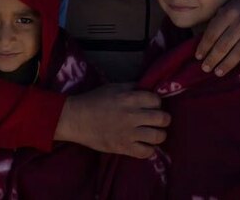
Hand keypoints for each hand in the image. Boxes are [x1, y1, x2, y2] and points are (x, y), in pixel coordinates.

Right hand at [54, 83, 169, 158]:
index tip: (151, 106)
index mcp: (129, 98)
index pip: (156, 100)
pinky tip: (144, 145)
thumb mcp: (113, 87)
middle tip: (157, 120)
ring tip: (153, 133)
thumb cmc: (93, 101)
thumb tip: (148, 89)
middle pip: (162, 118)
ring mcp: (129, 133)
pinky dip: (149, 149)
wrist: (76, 119)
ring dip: (158, 134)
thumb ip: (131, 88)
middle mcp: (132, 115)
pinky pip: (146, 152)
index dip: (156, 102)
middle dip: (163, 119)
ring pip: (159, 136)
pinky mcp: (123, 147)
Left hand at [196, 0, 239, 75]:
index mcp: (228, 13)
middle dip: (213, 59)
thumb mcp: (226, 7)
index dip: (204, 47)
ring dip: (227, 64)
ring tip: (218, 72)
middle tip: (205, 68)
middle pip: (224, 44)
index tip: (198, 57)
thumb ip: (216, 22)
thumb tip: (202, 44)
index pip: (212, 34)